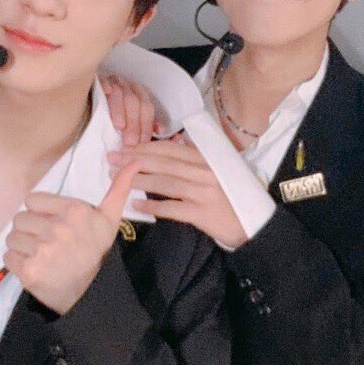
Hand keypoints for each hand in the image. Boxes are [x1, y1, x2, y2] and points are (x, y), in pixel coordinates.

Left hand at [4, 160, 140, 314]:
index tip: (51, 224)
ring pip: (12, 237)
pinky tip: (33, 266)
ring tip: (38, 254)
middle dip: (30, 230)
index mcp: (74, 211)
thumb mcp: (109, 220)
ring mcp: (42, 250)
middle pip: (20, 218)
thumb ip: (118, 190)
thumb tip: (134, 162)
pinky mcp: (29, 270)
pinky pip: (8, 257)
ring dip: (22, 246)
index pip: (32, 200)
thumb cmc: (96, 253)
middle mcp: (58, 228)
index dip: (39, 213)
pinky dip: (17, 263)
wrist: (92, 293)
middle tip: (45, 242)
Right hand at [99, 73, 162, 147]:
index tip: (142, 142)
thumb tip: (161, 130)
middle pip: (134, 102)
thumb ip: (146, 124)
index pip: (147, 108)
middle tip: (130, 141)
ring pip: (120, 93)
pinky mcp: (96, 80)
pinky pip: (103, 81)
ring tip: (119, 126)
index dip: (146, 126)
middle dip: (134, 122)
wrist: (90, 102)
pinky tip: (107, 92)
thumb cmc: (113, 115)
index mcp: (138, 95)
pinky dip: (106, 86)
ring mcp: (112, 82)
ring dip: (120, 110)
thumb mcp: (131, 120)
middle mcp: (127, 87)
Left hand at [113, 137, 246, 248]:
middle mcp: (205, 172)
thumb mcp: (218, 169)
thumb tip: (175, 140)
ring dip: (138, 180)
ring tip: (117, 180)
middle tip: (112, 159)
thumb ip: (197, 155)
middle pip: (164, 163)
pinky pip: (172, 208)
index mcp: (207, 159)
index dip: (145, 147)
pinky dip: (153, 206)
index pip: (171, 148)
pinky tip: (136, 205)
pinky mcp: (202, 213)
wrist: (252, 224)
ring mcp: (203, 192)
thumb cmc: (232, 196)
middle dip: (135, 160)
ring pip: (165, 183)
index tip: (125, 147)